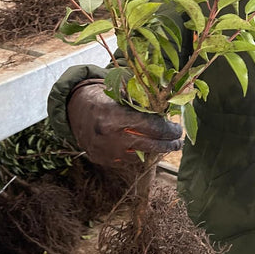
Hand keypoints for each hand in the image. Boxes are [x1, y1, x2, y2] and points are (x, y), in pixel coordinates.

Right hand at [67, 79, 182, 166]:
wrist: (76, 109)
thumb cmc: (104, 96)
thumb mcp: (123, 93)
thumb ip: (144, 102)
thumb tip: (170, 109)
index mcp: (114, 115)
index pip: (150, 126)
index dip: (168, 129)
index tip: (178, 128)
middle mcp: (109, 136)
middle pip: (148, 145)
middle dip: (167, 144)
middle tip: (178, 142)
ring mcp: (105, 151)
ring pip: (139, 156)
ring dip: (154, 151)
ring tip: (166, 145)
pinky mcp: (102, 160)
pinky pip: (127, 161)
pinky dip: (139, 155)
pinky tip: (147, 148)